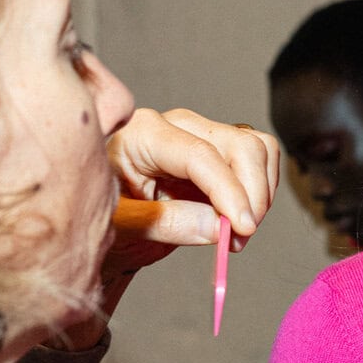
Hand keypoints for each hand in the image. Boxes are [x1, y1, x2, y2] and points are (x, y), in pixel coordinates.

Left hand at [102, 108, 281, 282]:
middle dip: (251, 192)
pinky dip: (261, 190)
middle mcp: (176, 127)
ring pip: (257, 148)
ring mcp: (200, 136)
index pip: (201, 155)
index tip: (242, 227)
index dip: (229, 191)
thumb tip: (220, 227)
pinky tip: (239, 218)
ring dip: (260, 192)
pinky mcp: (217, 152)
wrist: (101, 225)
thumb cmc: (101, 218)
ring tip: (238, 231)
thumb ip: (167, 224)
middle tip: (241, 235)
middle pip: (239, 144)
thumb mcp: (122, 226)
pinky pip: (258, 160)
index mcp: (142, 135)